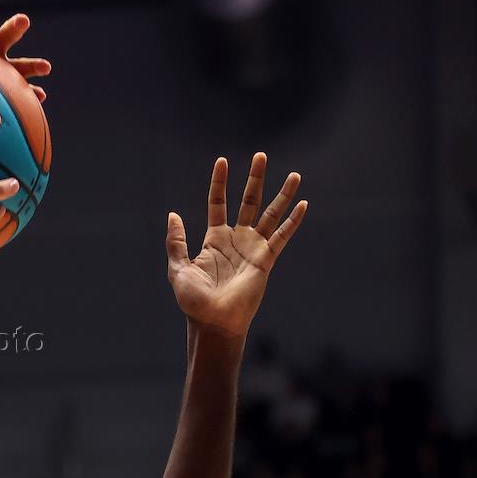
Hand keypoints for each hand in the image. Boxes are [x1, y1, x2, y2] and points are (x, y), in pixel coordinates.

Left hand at [166, 153, 307, 337]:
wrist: (213, 321)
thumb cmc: (194, 300)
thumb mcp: (178, 268)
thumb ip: (176, 241)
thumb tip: (173, 214)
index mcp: (214, 240)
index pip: (218, 203)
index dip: (219, 183)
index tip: (222, 161)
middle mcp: (236, 240)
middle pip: (248, 201)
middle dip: (255, 179)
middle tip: (261, 156)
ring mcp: (253, 248)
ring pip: (270, 214)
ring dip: (282, 195)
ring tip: (294, 174)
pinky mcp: (266, 259)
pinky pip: (282, 236)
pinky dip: (293, 220)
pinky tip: (303, 203)